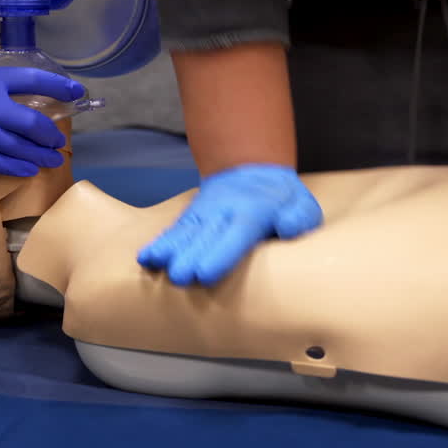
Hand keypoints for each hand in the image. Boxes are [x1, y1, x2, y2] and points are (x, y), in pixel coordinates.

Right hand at [0, 51, 84, 175]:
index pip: (35, 80)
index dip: (60, 86)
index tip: (78, 92)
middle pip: (34, 121)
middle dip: (51, 133)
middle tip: (60, 140)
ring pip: (20, 146)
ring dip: (40, 154)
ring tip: (53, 160)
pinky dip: (17, 167)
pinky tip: (29, 171)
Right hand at [137, 164, 323, 285]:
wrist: (252, 171)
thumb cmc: (282, 201)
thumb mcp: (301, 204)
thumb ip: (299, 216)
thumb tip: (288, 228)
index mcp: (254, 211)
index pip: (237, 233)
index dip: (221, 254)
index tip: (205, 273)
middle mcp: (224, 212)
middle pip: (207, 236)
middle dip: (191, 256)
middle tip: (179, 277)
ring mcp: (204, 214)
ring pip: (186, 232)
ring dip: (170, 248)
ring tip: (154, 264)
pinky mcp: (191, 219)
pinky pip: (175, 231)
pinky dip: (160, 243)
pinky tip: (146, 259)